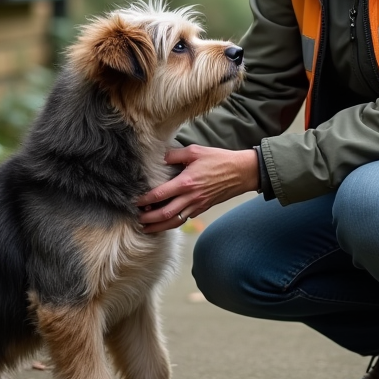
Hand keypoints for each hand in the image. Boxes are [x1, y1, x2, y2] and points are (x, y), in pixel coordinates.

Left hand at [136, 145, 258, 232]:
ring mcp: (198, 205)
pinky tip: (166, 222)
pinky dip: (174, 223)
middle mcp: (190, 197)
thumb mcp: (195, 151)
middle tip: (137, 218)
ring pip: (175, 221)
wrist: (242, 172)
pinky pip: (185, 218)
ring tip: (147, 228)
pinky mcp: (203, 208)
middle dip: (148, 219)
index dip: (145, 200)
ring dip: (159, 227)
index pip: (160, 195)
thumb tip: (161, 159)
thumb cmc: (219, 159)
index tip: (136, 201)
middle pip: (164, 214)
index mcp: (186, 182)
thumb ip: (175, 155)